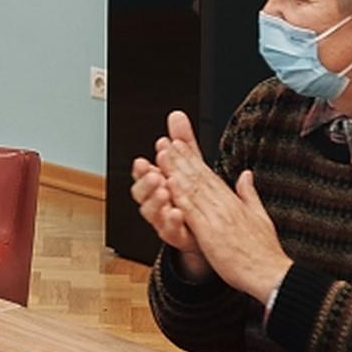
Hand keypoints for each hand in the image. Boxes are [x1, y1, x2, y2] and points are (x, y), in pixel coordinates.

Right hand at [129, 111, 209, 279]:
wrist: (210, 233)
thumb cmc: (196, 199)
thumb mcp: (191, 166)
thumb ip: (183, 142)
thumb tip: (177, 114)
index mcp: (159, 185)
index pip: (143, 174)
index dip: (141, 169)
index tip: (144, 161)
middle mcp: (159, 203)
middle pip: (142, 194)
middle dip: (145, 184)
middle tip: (154, 175)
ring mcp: (166, 221)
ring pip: (152, 213)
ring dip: (155, 203)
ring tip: (165, 193)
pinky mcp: (179, 236)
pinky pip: (170, 232)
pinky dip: (171, 223)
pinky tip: (177, 213)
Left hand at [159, 137, 291, 302]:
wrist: (272, 275)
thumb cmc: (265, 252)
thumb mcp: (261, 217)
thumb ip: (249, 194)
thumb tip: (246, 175)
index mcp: (234, 203)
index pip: (209, 176)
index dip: (192, 159)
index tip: (179, 145)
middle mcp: (225, 205)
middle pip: (198, 177)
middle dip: (180, 159)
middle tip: (165, 142)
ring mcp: (217, 218)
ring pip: (193, 189)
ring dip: (176, 171)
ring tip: (162, 155)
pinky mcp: (210, 233)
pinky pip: (192, 212)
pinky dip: (179, 196)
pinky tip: (168, 184)